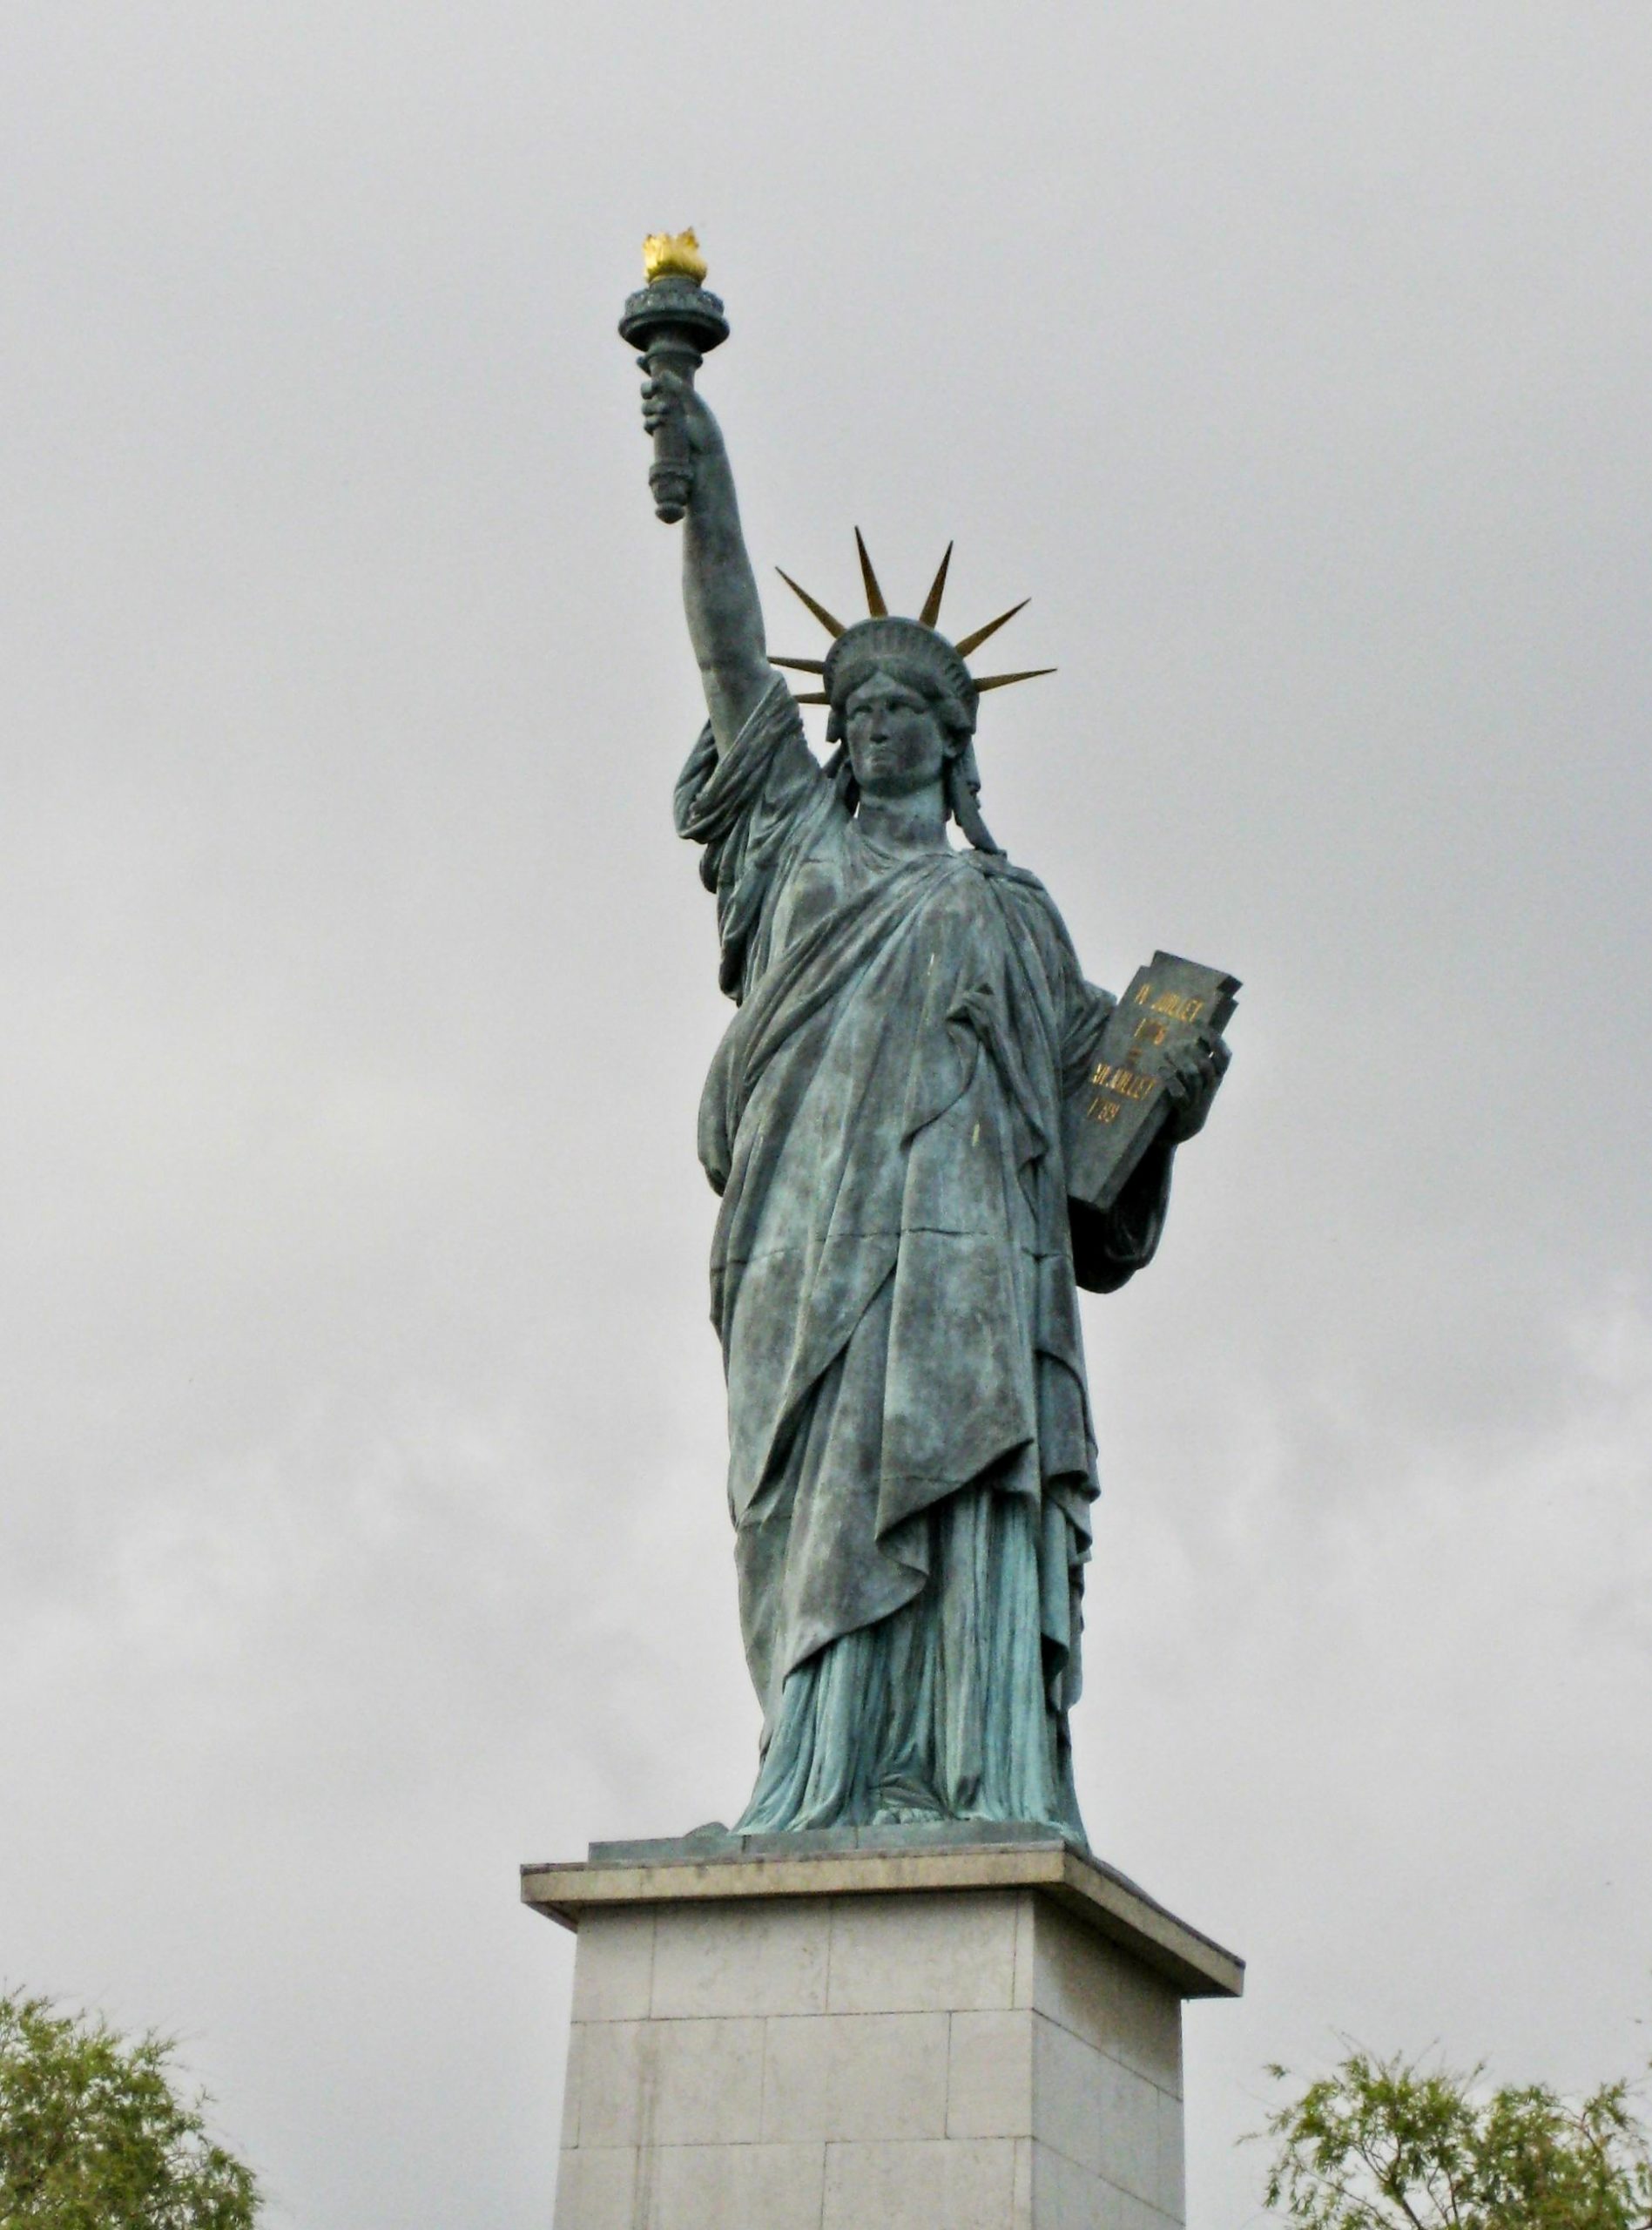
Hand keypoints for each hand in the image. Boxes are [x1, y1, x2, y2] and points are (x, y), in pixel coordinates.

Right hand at [640, 361, 723, 460]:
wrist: (706, 462)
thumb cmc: (707, 434)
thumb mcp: (697, 407)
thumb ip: (681, 389)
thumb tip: (661, 374)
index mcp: (681, 395)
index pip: (664, 378)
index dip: (650, 368)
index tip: (640, 360)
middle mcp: (671, 405)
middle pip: (649, 391)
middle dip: (648, 387)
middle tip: (655, 388)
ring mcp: (664, 421)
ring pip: (645, 407)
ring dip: (651, 405)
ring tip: (665, 410)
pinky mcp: (659, 437)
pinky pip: (647, 424)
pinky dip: (651, 421)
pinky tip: (659, 423)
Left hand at [1158, 1026, 1230, 1143]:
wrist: (1179, 1131)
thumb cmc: (1185, 1097)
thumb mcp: (1194, 1078)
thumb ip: (1192, 1058)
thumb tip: (1183, 1032)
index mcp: (1217, 1077)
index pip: (1224, 1056)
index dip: (1213, 1038)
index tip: (1198, 1022)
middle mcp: (1211, 1088)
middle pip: (1206, 1065)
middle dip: (1190, 1050)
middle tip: (1174, 1042)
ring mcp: (1198, 1100)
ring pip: (1193, 1076)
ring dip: (1179, 1061)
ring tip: (1166, 1052)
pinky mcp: (1184, 1111)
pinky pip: (1180, 1093)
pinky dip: (1171, 1079)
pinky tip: (1162, 1069)